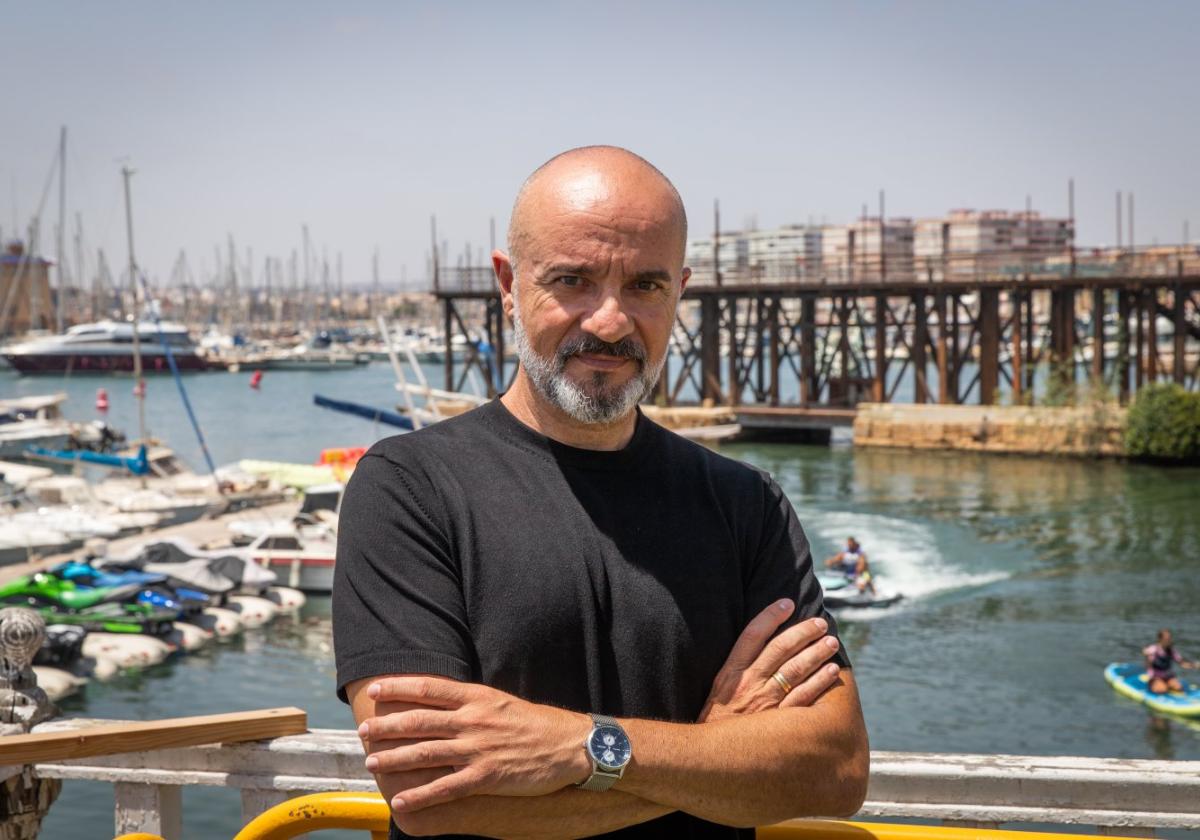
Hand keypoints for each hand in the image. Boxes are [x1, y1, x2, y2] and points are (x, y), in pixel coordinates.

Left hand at [359, 677, 590, 812]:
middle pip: (419, 721)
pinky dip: (420, 795)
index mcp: (477, 698)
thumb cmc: (536, 724)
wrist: (570, 745)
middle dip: (386, 726)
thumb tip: (441, 699)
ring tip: (371, 763)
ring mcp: (478, 749)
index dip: (399, 688)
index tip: (376, 690)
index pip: (429, 688)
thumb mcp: (501, 702)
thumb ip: (472, 702)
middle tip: (363, 730)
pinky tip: (401, 800)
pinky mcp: (487, 777)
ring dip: (394, 759)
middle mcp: (473, 720)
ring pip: (425, 753)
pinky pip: (445, 788)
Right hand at [699, 600, 841, 721]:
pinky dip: (819, 682)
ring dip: (816, 653)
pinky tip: (831, 672)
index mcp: (731, 673)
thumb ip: (738, 669)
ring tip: (831, 642)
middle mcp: (749, 684)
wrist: (710, 758)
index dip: (770, 616)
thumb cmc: (716, 722)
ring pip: (795, 670)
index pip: (752, 635)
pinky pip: (804, 698)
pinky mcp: (779, 723)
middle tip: (820, 624)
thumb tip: (761, 645)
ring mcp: (765, 703)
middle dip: (803, 632)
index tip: (787, 603)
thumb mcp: (719, 690)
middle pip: (780, 649)